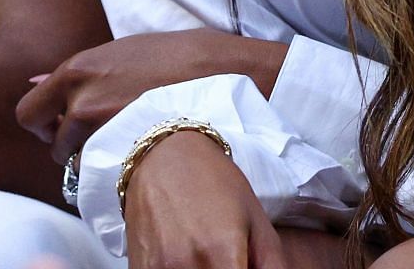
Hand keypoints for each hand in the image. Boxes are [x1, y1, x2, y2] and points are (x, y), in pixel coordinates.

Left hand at [16, 30, 288, 164]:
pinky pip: (107, 175)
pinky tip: (140, 156)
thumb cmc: (178, 55)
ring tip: (129, 144)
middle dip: (71, 146)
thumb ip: (77, 71)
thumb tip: (36, 80)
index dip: (44, 123)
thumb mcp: (122, 50)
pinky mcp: (130, 153)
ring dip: (97, 160)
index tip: (62, 124)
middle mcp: (82, 101)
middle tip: (101, 138)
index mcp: (77, 70)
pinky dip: (118, 170)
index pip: (29, 112)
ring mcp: (106, 130)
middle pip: (54, 144)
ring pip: (80, 164)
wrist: (224, 72)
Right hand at [124, 130, 288, 268]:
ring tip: (210, 259)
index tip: (244, 267)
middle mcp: (185, 264)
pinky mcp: (140, 268)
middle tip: (231, 260)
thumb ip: (273, 267)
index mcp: (221, 252)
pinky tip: (187, 259)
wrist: (165, 155)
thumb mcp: (257, 221)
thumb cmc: (215, 183)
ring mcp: (158, 268)